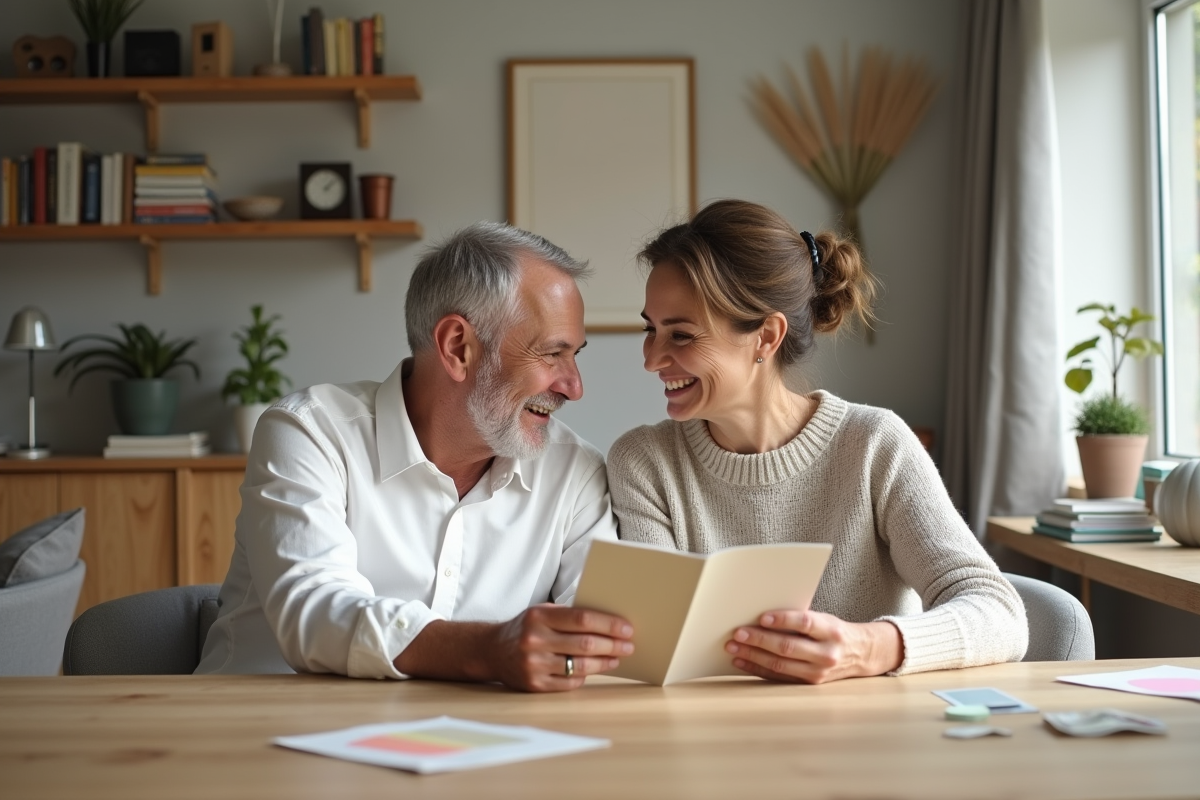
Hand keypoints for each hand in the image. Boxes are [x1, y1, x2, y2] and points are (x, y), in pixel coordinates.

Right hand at [487, 603, 633, 691]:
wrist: (492, 650)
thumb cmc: (526, 628)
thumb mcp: (542, 613)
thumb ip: (569, 616)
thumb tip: (609, 623)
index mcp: (539, 617)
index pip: (582, 619)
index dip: (609, 624)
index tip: (627, 628)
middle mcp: (534, 640)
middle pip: (585, 644)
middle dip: (612, 645)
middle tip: (629, 645)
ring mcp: (533, 664)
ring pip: (580, 666)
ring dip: (604, 662)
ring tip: (617, 657)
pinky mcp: (534, 685)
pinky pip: (570, 682)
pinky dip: (585, 675)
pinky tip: (595, 669)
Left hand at [724, 610, 902, 683]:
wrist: (861, 654)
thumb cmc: (835, 631)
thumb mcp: (825, 619)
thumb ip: (800, 620)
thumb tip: (761, 616)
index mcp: (831, 631)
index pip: (805, 623)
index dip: (782, 620)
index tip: (761, 617)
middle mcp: (826, 653)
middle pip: (787, 646)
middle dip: (759, 640)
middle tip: (738, 633)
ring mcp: (818, 672)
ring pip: (780, 664)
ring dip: (753, 655)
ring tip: (734, 647)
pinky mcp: (810, 684)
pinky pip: (779, 677)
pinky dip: (758, 668)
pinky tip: (743, 661)